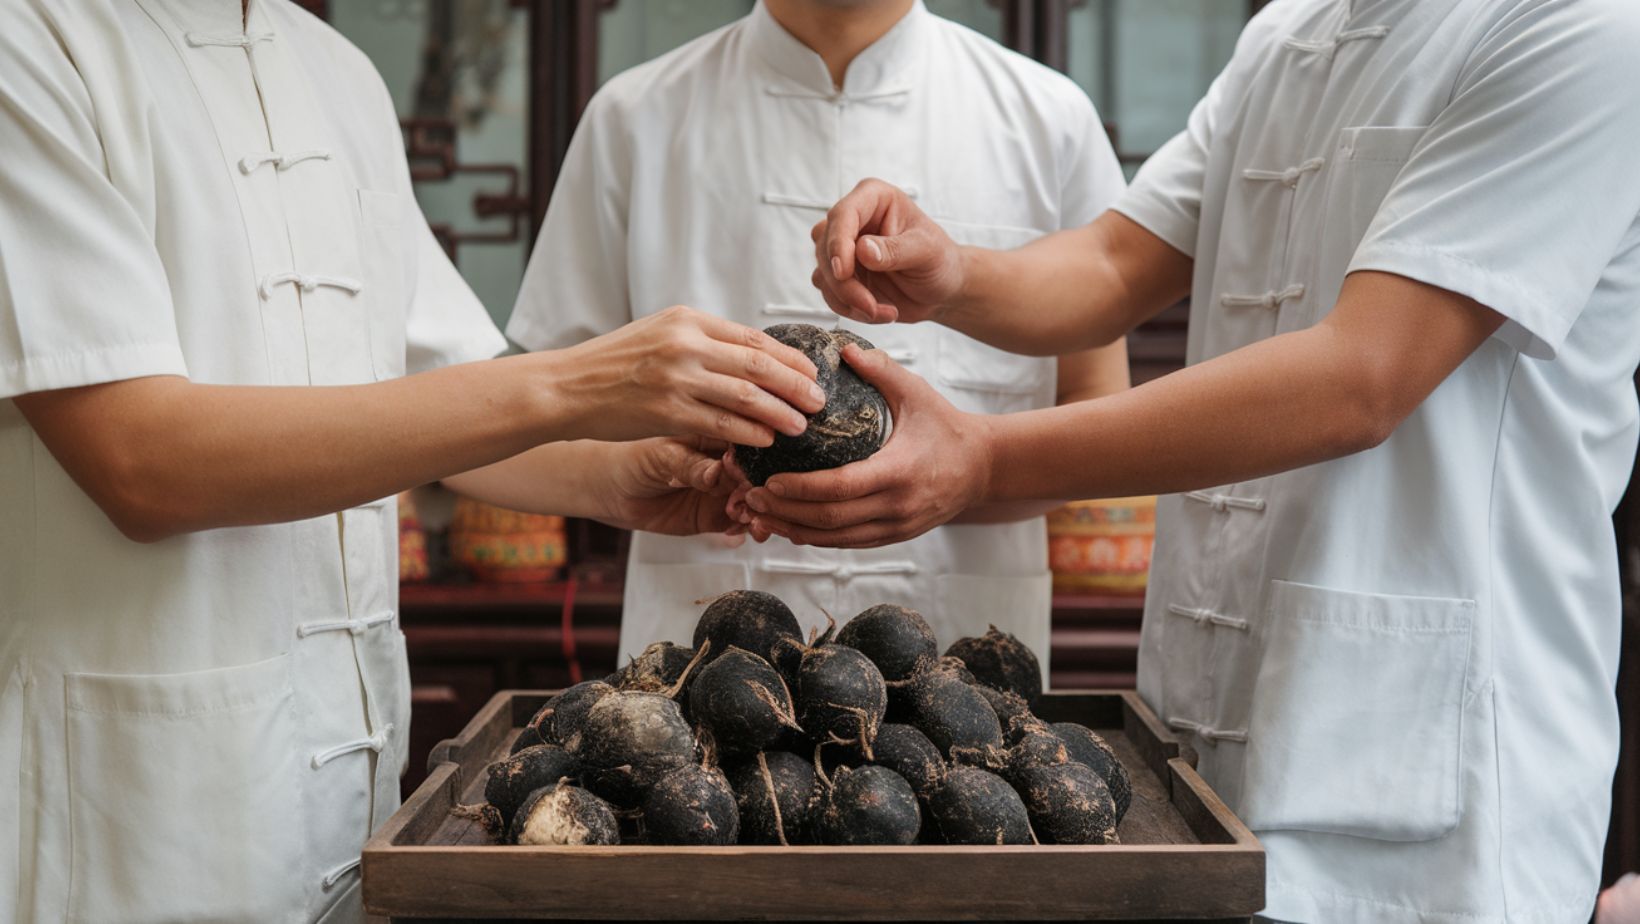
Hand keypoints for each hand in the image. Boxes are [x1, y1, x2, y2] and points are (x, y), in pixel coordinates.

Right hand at [545, 306, 827, 445]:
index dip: (789, 358)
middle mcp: (685, 344)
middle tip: (819, 402)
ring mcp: (677, 378)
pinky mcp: (667, 412)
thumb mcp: (660, 333)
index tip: (811, 373)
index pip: (753, 338)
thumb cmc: (614, 363)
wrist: (566, 387)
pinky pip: (722, 424)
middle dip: (796, 385)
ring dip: (780, 413)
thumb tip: (752, 356)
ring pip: (746, 396)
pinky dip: (750, 433)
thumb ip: (703, 340)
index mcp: (688, 319)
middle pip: (759, 365)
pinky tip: (766, 441)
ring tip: (801, 426)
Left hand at [597, 437, 746, 540]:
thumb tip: (718, 472)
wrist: (611, 490)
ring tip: (745, 516)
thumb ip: (691, 465)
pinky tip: (742, 527)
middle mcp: (726, 460)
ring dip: (759, 509)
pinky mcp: (717, 514)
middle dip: (761, 487)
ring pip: (757, 498)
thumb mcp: (661, 456)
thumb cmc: (632, 458)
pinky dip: (748, 527)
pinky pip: (743, 521)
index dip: (760, 455)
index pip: (751, 439)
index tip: (752, 469)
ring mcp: (723, 488)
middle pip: (761, 471)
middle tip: (749, 499)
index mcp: (717, 431)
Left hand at [736, 345, 991, 547]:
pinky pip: (847, 544)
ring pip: (834, 539)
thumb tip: (843, 348)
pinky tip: (789, 527)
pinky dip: (815, 539)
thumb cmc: (947, 427)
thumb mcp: (917, 393)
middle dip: (785, 511)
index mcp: (898, 471)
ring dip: (793, 530)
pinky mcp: (894, 537)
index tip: (768, 481)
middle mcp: (896, 506)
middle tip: (749, 496)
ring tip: (759, 515)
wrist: (983, 468)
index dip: (799, 489)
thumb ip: (881, 370)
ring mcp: (896, 527)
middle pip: (829, 519)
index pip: (840, 488)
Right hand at [811, 179, 965, 324]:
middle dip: (843, 283)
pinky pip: (829, 293)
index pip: (843, 214)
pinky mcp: (841, 275)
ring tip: (881, 311)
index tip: (842, 271)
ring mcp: (844, 249)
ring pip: (823, 273)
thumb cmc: (939, 260)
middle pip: (825, 247)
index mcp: (874, 199)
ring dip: (847, 300)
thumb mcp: (927, 251)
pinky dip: (849, 309)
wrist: (942, 289)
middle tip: (870, 305)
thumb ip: (896, 249)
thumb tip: (862, 250)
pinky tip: (878, 312)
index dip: (837, 243)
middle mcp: (853, 220)